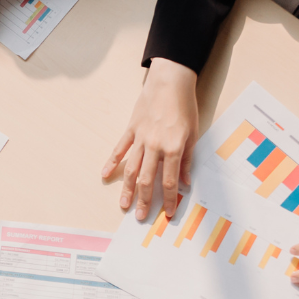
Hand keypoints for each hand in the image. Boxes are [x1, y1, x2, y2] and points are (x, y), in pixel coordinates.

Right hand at [102, 60, 198, 219]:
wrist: (170, 81)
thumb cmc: (184, 106)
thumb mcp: (193, 134)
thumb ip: (188, 159)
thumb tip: (186, 181)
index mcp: (173, 148)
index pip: (169, 181)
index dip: (168, 199)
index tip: (168, 213)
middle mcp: (154, 145)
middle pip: (146, 179)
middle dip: (144, 200)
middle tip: (141, 217)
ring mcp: (140, 137)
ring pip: (131, 169)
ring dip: (127, 189)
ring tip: (124, 205)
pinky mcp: (131, 129)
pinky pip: (119, 149)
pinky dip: (111, 162)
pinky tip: (105, 175)